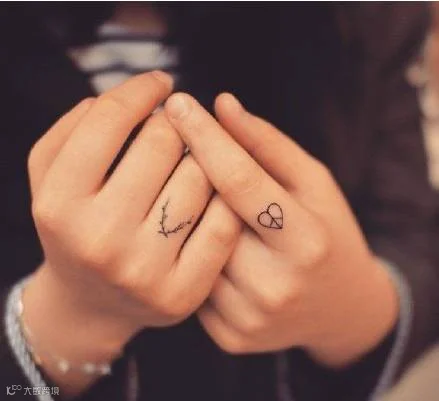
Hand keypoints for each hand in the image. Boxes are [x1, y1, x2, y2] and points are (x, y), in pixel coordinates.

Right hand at [24, 72, 240, 374]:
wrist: (92, 302)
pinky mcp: (183, 292)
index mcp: (59, 205)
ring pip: (201, 176)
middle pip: (163, 143)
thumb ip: (74, 128)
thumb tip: (128, 95)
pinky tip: (210, 194)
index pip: (109, 120)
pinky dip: (223, 197)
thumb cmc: (76, 227)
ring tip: (187, 164)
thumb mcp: (50, 178)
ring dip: (201, 157)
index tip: (159, 82)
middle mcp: (99, 240)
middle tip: (174, 130)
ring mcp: (144, 271)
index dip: (141, 89)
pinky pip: (224, 220)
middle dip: (174, 124)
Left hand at [165, 92, 398, 366]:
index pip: (240, 179)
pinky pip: (192, 283)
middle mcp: (277, 285)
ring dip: (189, 216)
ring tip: (205, 207)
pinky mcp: (230, 338)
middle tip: (181, 151)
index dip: (204, 137)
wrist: (340, 309)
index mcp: (307, 240)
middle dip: (189, 175)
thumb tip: (223, 105)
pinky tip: (208, 249)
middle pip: (209, 214)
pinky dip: (193, 257)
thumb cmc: (328, 233)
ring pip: (192, 249)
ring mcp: (250, 318)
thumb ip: (269, 144)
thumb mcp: (314, 184)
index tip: (176, 103)